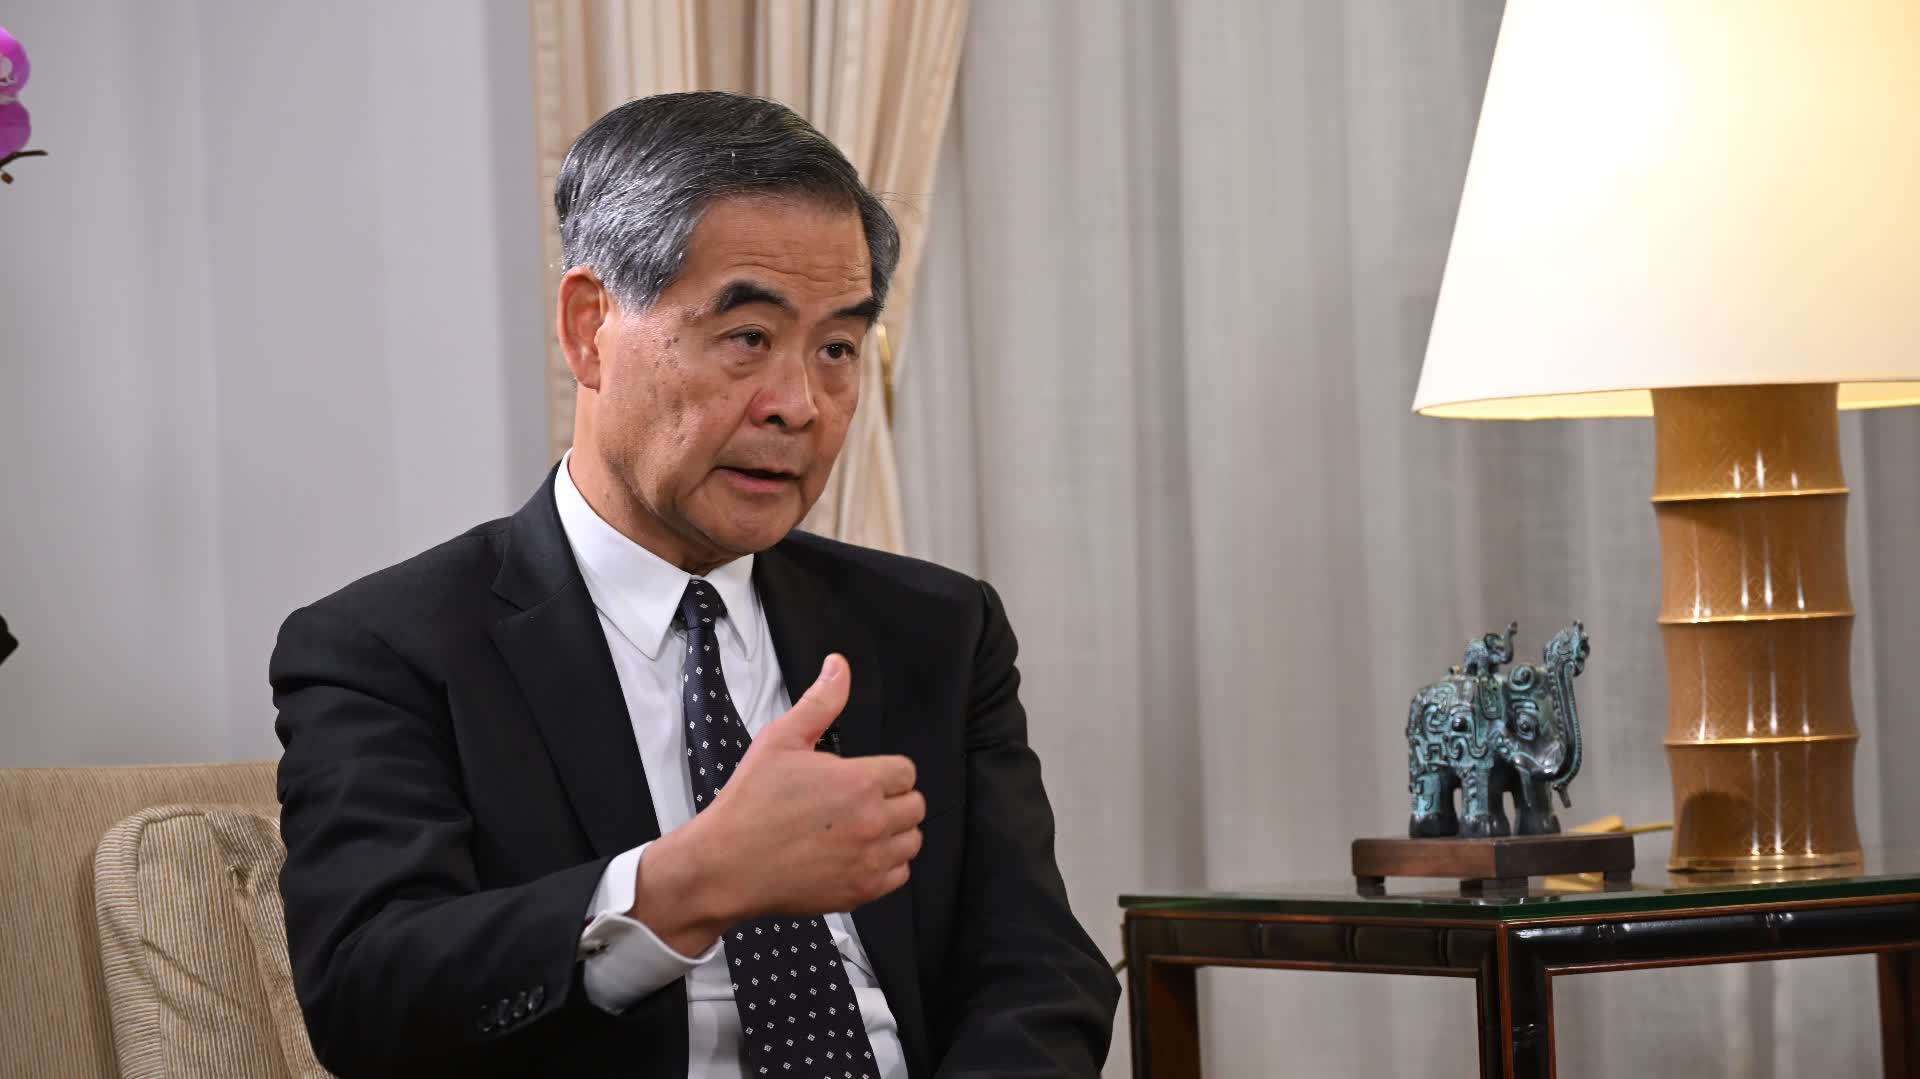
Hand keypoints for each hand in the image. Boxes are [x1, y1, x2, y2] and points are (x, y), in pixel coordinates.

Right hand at [630, 655, 924, 952]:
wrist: (726, 865)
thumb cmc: (750, 803)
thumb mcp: (781, 741)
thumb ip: (820, 703)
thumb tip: (839, 666)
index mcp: (859, 782)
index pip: (905, 772)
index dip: (883, 772)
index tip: (859, 779)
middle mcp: (873, 822)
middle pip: (915, 806)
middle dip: (892, 800)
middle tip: (857, 802)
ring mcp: (870, 860)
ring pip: (912, 841)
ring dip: (894, 832)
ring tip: (859, 828)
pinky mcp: (862, 891)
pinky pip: (900, 875)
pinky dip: (886, 866)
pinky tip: (856, 855)